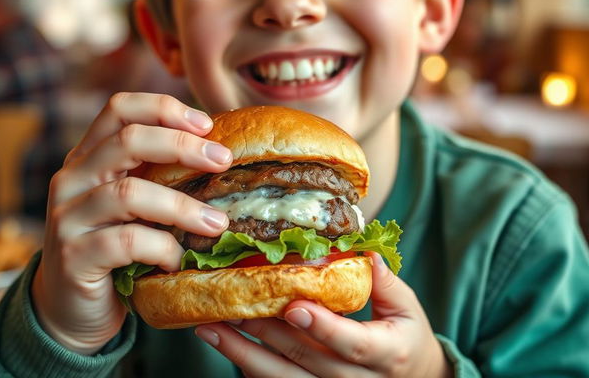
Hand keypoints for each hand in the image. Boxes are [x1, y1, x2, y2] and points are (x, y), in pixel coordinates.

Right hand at [31, 93, 232, 354]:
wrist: (72, 312)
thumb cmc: (117, 248)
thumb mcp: (135, 202)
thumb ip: (159, 175)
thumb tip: (222, 153)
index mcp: (89, 155)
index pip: (119, 108)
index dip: (163, 108)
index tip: (207, 124)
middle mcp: (72, 177)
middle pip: (127, 139)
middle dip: (182, 146)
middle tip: (223, 160)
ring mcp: (68, 216)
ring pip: (129, 193)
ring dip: (182, 206)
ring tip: (217, 223)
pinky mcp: (73, 257)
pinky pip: (125, 242)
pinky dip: (162, 248)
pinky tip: (179, 259)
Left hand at [196, 252, 450, 377]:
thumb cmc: (406, 337)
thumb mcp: (407, 309)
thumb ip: (385, 283)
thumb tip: (364, 251)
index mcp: (385, 354)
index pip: (351, 343)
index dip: (322, 326)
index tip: (293, 306)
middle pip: (305, 360)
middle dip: (266, 333)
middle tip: (231, 305)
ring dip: (243, 354)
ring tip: (210, 328)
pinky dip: (250, 368)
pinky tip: (225, 346)